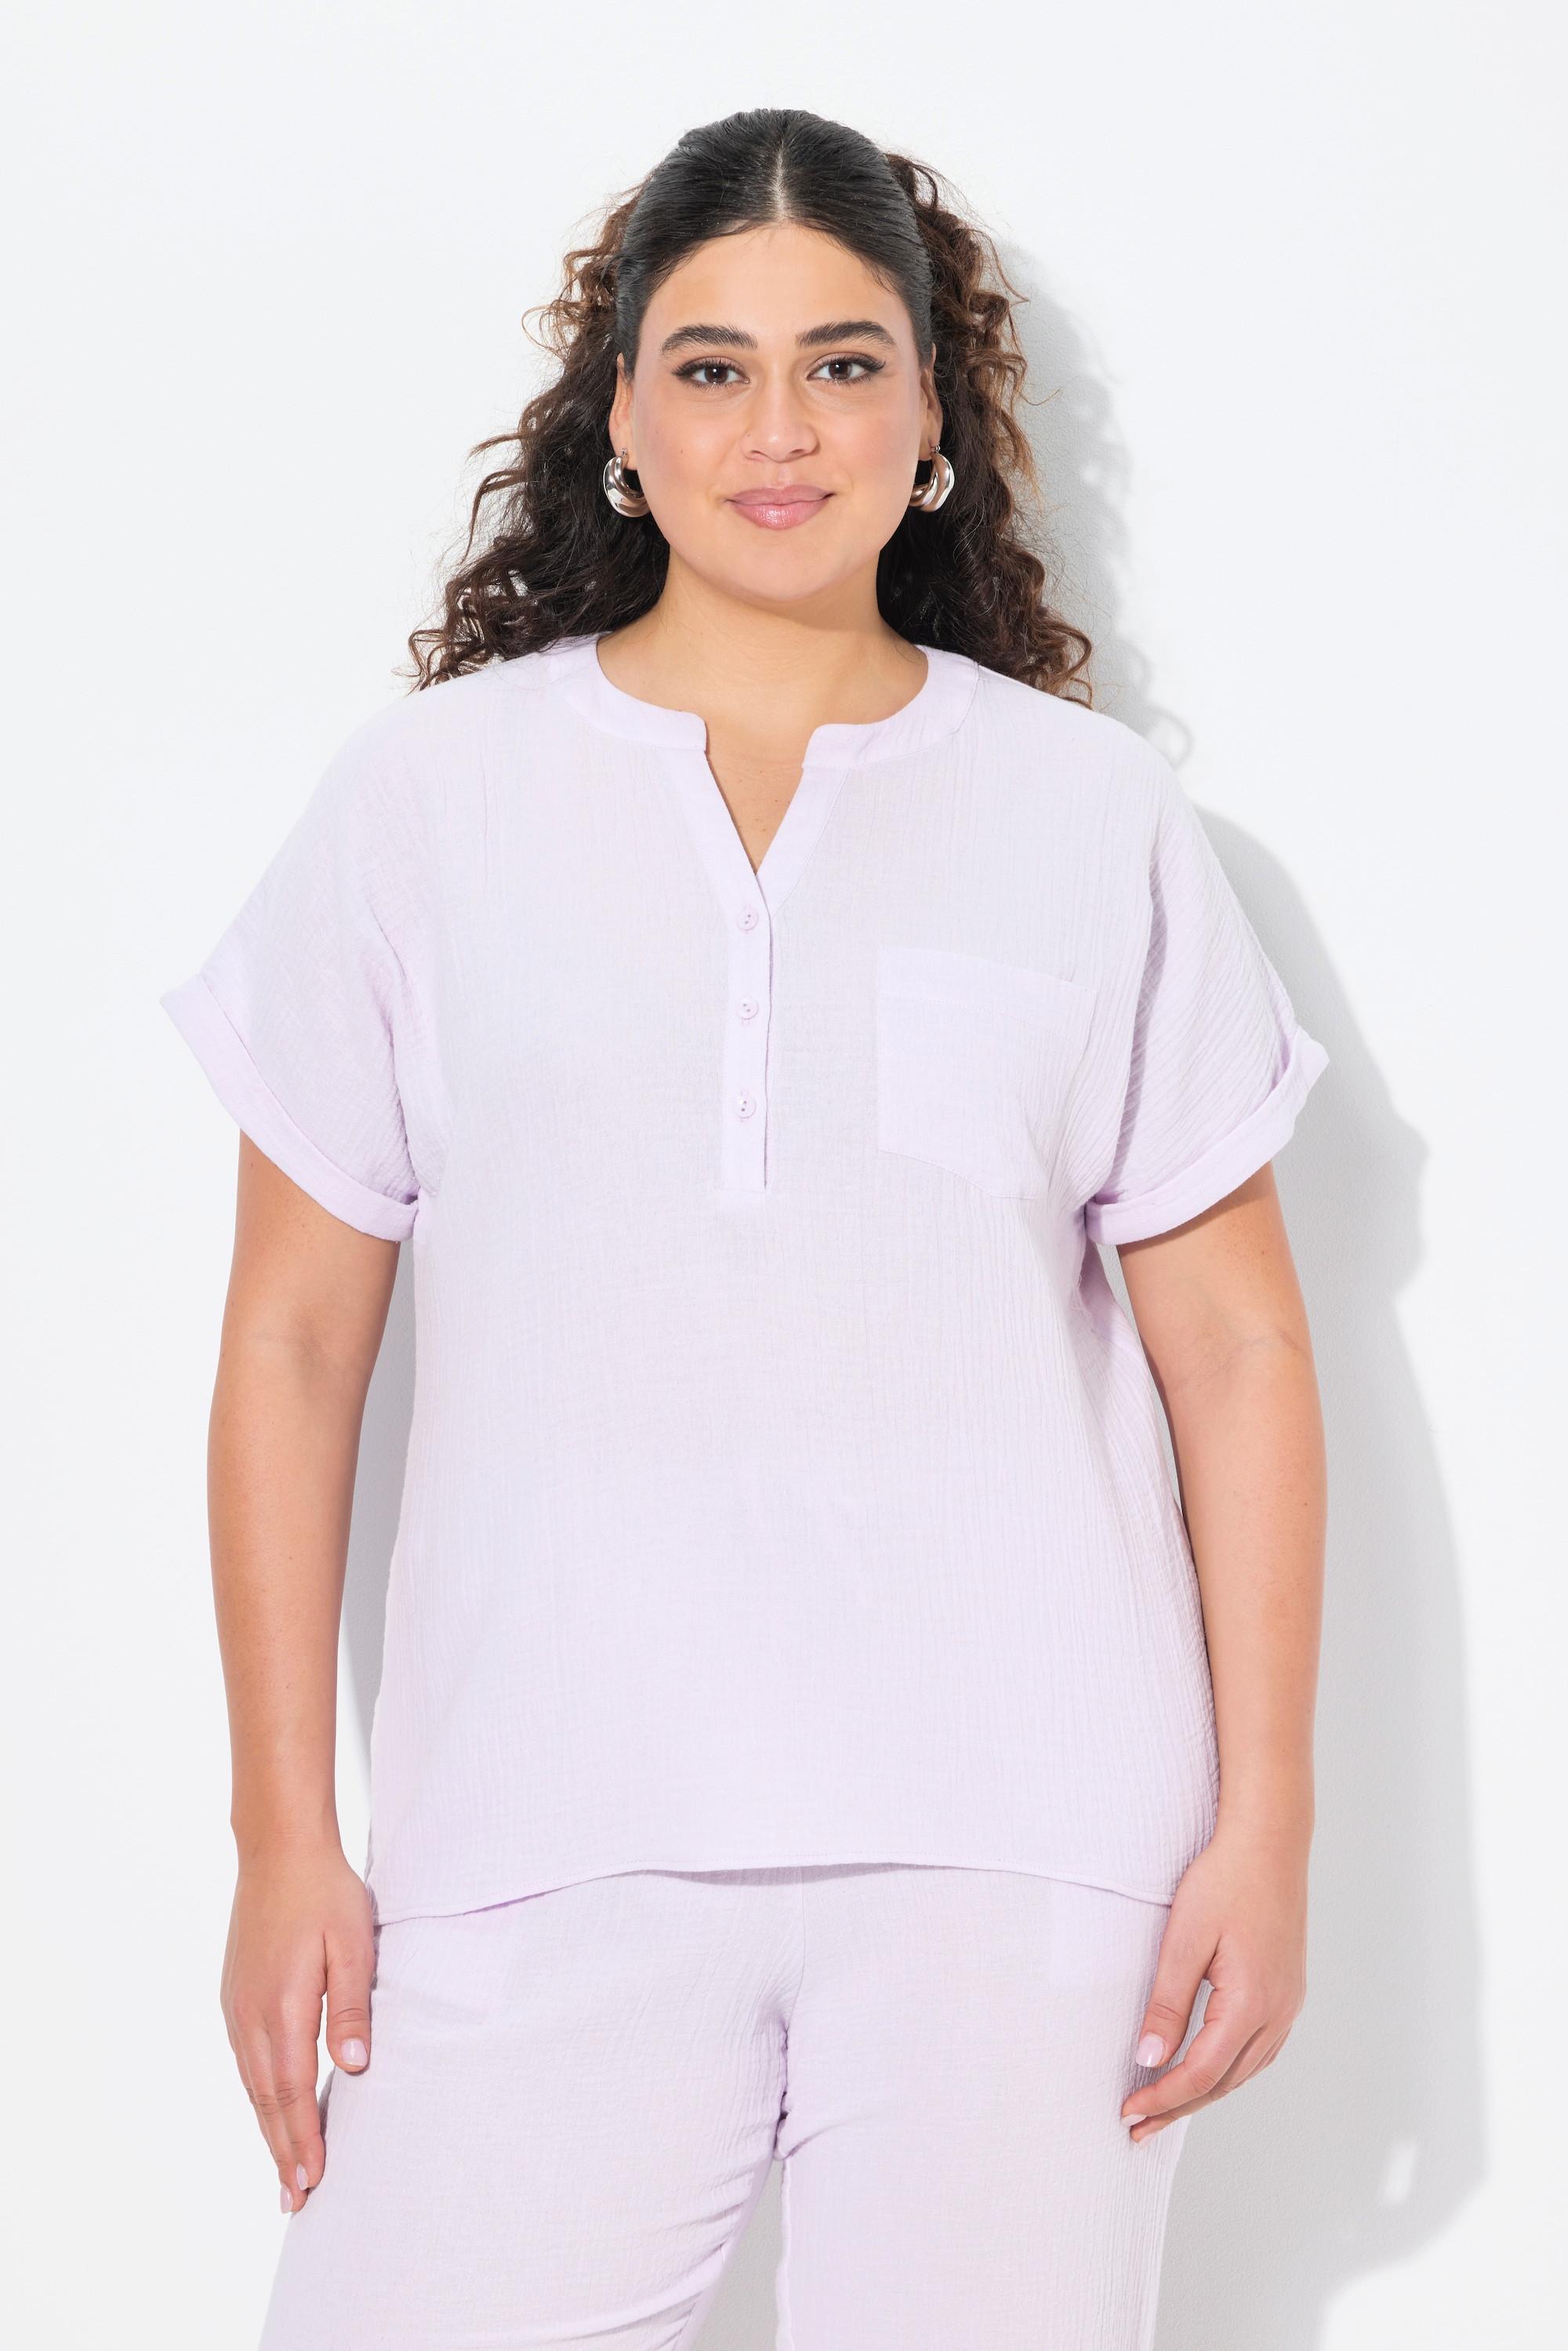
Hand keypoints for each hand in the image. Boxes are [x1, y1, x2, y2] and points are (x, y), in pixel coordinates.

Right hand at [221, 1840, 375, 2210]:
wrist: (278, 1850)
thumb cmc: (324, 1893)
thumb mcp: (351, 1943)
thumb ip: (351, 2006)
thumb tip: (353, 2066)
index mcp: (282, 2007)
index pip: (291, 2093)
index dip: (302, 2141)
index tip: (312, 2184)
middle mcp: (250, 2016)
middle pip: (267, 2101)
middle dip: (283, 2152)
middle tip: (296, 2202)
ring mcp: (237, 2007)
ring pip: (253, 2085)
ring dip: (269, 2130)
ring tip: (285, 2172)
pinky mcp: (235, 1995)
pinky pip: (247, 2061)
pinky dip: (260, 2096)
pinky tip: (269, 2110)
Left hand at [1121, 1820, 1307, 2141]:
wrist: (1270, 1842)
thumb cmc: (1225, 1881)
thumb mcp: (1186, 1940)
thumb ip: (1168, 2003)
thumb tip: (1149, 2058)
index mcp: (1252, 2005)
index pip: (1201, 2073)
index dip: (1162, 2098)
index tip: (1128, 2111)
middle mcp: (1278, 2013)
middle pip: (1224, 2082)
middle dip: (1179, 2107)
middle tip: (1138, 2126)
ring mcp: (1288, 2004)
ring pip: (1244, 2070)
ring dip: (1204, 2092)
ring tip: (1165, 2106)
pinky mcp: (1287, 1992)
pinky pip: (1258, 2050)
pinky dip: (1227, 2069)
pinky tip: (1206, 2069)